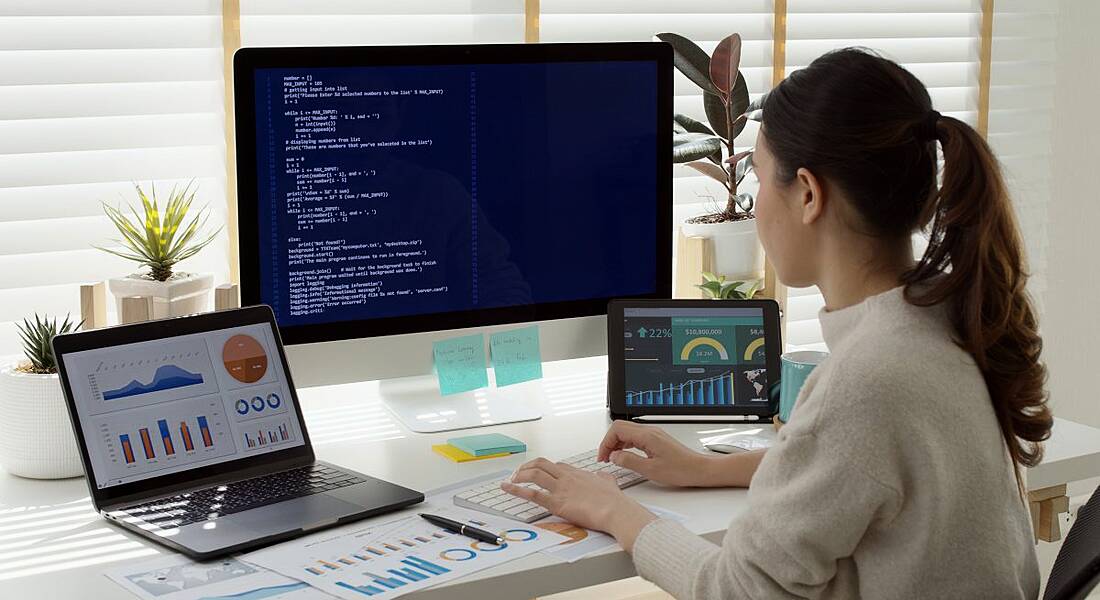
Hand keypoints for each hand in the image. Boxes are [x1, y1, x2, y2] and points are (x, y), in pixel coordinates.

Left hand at [501, 458, 655, 550]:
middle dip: (527, 467)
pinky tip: (508, 488)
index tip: (537, 471)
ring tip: (511, 479)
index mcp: (577, 472)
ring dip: (519, 475)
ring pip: (534, 474)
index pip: (556, 465)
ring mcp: (560, 488)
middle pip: (541, 464)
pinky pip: (532, 494)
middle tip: (519, 473)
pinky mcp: (557, 503)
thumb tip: (602, 474)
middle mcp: (566, 477)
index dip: (543, 467)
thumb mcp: (609, 481)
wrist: (615, 510)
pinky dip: (516, 490)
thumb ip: (603, 476)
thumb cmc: (614, 500)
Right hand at [598, 420, 712, 486]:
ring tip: (613, 458)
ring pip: (627, 431)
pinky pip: (635, 436)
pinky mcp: (656, 439)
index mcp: (647, 436)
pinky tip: (625, 455)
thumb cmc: (681, 470)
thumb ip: (629, 462)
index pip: (617, 429)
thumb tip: (614, 456)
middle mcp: (650, 431)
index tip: (603, 457)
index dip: (606, 443)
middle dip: (609, 441)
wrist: (700, 469)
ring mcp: (654, 434)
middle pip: (620, 427)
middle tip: (605, 457)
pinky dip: (626, 444)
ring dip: (617, 443)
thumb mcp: (650, 470)